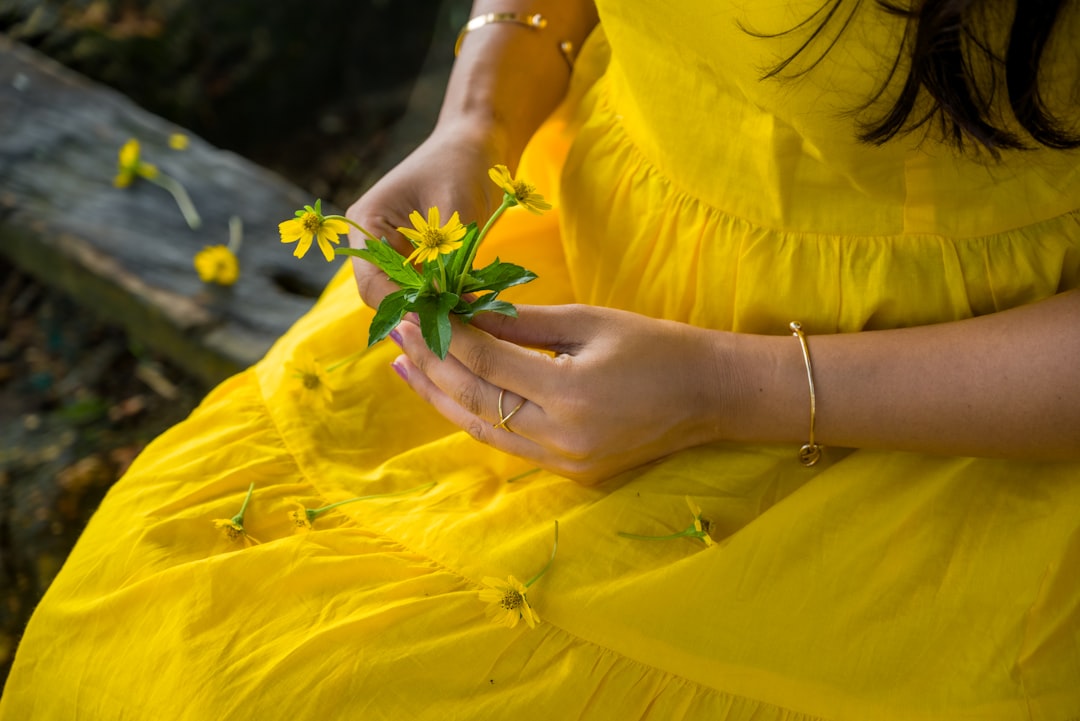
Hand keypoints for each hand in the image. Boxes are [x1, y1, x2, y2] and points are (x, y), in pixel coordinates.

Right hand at [346, 120, 505, 308]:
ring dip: (435, 308)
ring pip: (408, 298)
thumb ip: (446, 258)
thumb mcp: (455, 210)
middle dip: (419, 312)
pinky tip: (470, 304)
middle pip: (386, 296)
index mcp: (367, 223)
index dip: (400, 306)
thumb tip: (448, 304)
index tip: (433, 320)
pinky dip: (447, 298)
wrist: (479, 142)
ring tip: (466, 316)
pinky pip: (428, 290)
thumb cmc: (463, 163)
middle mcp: (375, 242)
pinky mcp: (421, 259)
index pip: (371, 282)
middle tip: (456, 325)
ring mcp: (397, 252)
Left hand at [389, 304, 737, 483]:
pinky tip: (450, 395)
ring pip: (484, 430)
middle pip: (475, 401)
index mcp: (569, 393)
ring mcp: (565, 463)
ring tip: (404, 367)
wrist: (709, 395)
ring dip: (440, 398)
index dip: (445, 335)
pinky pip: (509, 445)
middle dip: (430, 364)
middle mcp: (561, 437)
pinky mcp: (571, 474)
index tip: (414, 309)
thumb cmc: (655, 345)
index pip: (486, 363)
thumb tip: (465, 312)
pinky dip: (476, 418)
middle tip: (396, 333)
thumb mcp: (589, 321)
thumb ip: (524, 323)